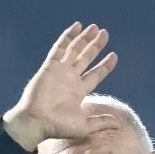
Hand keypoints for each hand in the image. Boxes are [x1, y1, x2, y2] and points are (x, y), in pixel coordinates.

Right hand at [2, 21, 119, 151]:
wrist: (36, 122)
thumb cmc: (58, 127)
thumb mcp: (84, 126)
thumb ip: (100, 122)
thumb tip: (118, 123)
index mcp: (79, 91)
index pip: (95, 74)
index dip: (104, 65)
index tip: (114, 56)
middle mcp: (70, 79)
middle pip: (86, 58)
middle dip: (95, 46)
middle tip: (105, 34)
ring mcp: (60, 71)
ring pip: (75, 50)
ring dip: (84, 38)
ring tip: (95, 28)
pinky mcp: (50, 66)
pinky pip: (60, 48)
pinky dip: (68, 37)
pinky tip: (76, 26)